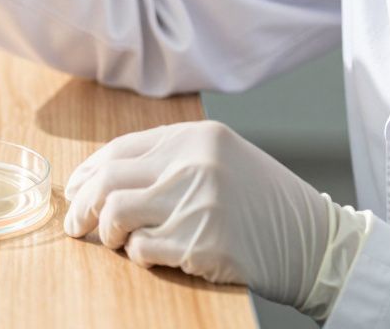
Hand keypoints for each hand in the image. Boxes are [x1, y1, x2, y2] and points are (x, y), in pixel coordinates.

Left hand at [64, 120, 334, 310]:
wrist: (316, 241)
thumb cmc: (262, 202)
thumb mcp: (221, 158)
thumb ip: (169, 158)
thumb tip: (100, 177)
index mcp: (197, 135)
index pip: (119, 149)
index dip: (89, 172)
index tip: (73, 189)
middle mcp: (194, 163)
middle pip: (109, 181)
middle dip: (82, 204)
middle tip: (75, 223)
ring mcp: (197, 203)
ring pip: (117, 214)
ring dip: (108, 232)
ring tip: (116, 240)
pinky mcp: (199, 244)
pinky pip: (142, 249)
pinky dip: (138, 254)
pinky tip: (151, 252)